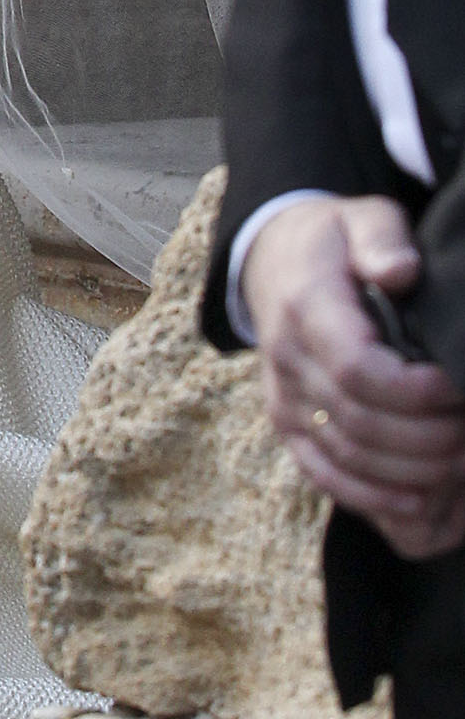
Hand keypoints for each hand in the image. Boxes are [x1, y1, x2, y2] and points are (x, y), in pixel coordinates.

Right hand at [246, 194, 464, 557]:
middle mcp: (287, 359)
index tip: (454, 385)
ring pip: (348, 456)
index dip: (413, 392)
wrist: (272, 262)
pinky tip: (419, 499)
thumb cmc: (334, 242)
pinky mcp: (287, 424)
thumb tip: (399, 272)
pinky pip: (323, 474)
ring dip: (411, 469)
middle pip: (359, 422)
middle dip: (427, 437)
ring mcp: (283, 397)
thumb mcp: (361, 219)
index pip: (356, 369)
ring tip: (459, 456)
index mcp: (306, 307)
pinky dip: (371, 496)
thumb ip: (382, 239)